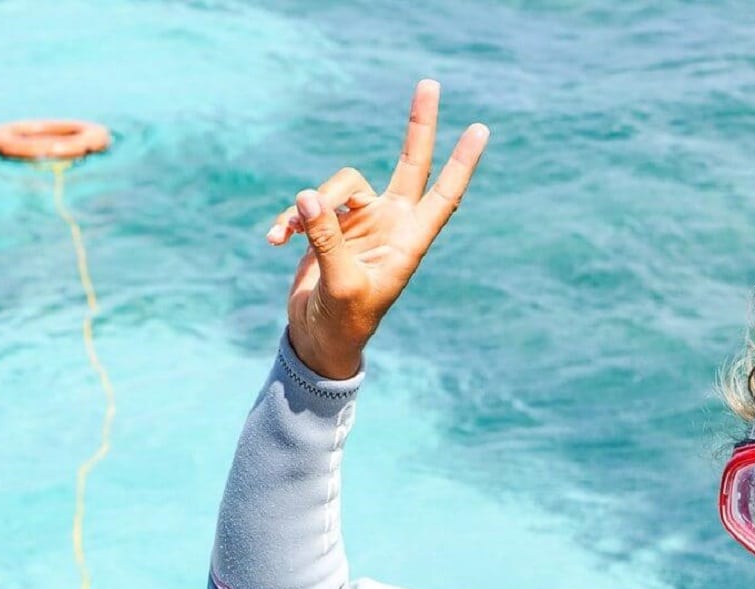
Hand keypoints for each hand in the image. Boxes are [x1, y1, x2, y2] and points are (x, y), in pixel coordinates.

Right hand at [268, 79, 488, 378]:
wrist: (319, 338)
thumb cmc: (343, 321)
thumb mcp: (339, 284)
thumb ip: (327, 239)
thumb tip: (309, 197)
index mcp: (409, 241)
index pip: (444, 195)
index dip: (462, 164)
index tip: (481, 130)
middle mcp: (391, 223)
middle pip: (410, 163)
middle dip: (419, 126)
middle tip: (431, 82)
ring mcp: (362, 221)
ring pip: (340, 184)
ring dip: (311, 205)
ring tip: (287, 235)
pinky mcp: (331, 225)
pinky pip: (309, 204)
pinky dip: (290, 219)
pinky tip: (273, 241)